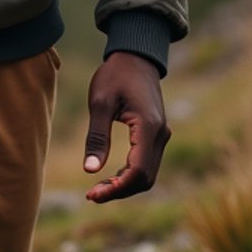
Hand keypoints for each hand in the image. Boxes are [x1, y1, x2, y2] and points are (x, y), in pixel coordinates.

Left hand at [82, 51, 170, 202]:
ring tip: (97, 189)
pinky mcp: (157, 135)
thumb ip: (96, 136)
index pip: (138, 172)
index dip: (116, 189)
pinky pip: (147, 164)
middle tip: (91, 195)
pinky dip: (130, 176)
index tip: (92, 194)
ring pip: (147, 175)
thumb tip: (89, 170)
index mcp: (147, 126)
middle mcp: (160, 134)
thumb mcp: (100, 102)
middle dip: (119, 191)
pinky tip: (110, 178)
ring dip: (125, 186)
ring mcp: (161, 135)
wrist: (136, 56)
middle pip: (145, 179)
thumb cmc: (115, 74)